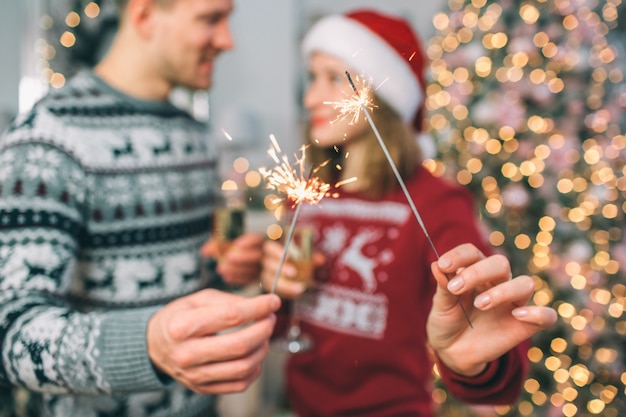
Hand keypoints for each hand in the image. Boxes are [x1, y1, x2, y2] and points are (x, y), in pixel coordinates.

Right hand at [147, 289, 280, 393]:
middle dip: (264, 329)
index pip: (231, 316)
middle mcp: (187, 354)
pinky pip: (240, 384)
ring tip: (264, 334)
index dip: (258, 308)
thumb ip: (228, 300)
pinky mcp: (203, 388)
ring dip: (263, 348)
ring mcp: (194, 376)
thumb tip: (260, 306)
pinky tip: (254, 353)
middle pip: (240, 345)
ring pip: (243, 367)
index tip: (273, 301)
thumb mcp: (197, 299)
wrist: (153, 346)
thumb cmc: (179, 318)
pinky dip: (255, 368)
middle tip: (271, 318)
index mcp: (182, 326)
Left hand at [201, 232, 264, 285]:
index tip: (237, 244)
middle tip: (228, 258)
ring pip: (254, 270)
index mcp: (259, 239)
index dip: (249, 241)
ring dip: (237, 270)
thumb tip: (204, 251)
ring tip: (222, 269)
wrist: (240, 255)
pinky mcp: (259, 278)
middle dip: (242, 257)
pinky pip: (251, 280)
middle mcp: (264, 253)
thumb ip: (217, 244)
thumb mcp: (226, 240)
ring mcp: (263, 266)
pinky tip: (227, 277)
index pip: (258, 239)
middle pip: (258, 255)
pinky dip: (238, 279)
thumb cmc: (233, 245)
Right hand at [260, 239, 324, 297]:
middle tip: (293, 273)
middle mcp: (266, 261)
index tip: (287, 257)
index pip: (270, 248)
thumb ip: (310, 254)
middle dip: (281, 268)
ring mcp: (267, 274)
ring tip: (299, 288)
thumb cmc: (295, 254)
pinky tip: (297, 293)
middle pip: (268, 264)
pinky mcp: (270, 286)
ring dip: (285, 285)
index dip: (277, 252)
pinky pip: (276, 291)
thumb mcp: (303, 250)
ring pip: (270, 280)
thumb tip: (321, 259)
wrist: (289, 265)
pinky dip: (287, 292)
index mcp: (272, 249)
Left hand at [427, 243, 556, 376]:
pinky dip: (537, 313)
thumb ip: (443, 286)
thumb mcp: (441, 306)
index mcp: (474, 272)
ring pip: (524, 284)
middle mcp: (497, 282)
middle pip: (500, 263)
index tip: (443, 266)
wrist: (452, 352)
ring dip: (503, 291)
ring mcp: (513, 303)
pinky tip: (517, 315)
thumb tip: (436, 265)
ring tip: (480, 304)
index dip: (459, 256)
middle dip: (478, 272)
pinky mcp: (526, 325)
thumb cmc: (447, 322)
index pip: (473, 253)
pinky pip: (546, 316)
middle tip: (457, 288)